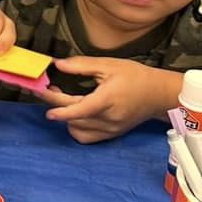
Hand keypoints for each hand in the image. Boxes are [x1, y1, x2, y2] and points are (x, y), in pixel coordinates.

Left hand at [44, 56, 178, 141]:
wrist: (158, 95)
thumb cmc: (135, 77)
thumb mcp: (108, 65)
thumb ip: (81, 65)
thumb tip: (57, 64)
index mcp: (108, 100)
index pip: (79, 109)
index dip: (59, 107)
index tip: (42, 97)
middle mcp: (109, 119)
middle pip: (74, 117)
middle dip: (56, 104)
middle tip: (46, 89)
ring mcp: (110, 130)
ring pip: (77, 130)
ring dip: (66, 116)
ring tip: (63, 100)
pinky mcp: (112, 135)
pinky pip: (86, 137)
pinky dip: (76, 127)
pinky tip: (75, 114)